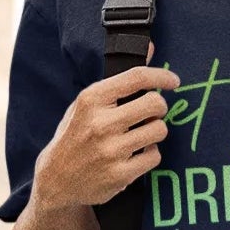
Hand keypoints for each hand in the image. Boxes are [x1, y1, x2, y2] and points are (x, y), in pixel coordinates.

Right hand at [35, 41, 179, 209]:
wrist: (56, 180)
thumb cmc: (75, 135)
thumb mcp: (86, 104)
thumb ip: (119, 79)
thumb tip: (150, 49)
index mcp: (91, 100)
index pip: (137, 78)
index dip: (161, 76)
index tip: (173, 80)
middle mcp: (101, 124)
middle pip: (155, 104)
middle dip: (159, 107)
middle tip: (152, 112)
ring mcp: (111, 151)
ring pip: (159, 130)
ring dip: (154, 131)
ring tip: (140, 134)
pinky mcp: (121, 175)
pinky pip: (155, 156)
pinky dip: (149, 154)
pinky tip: (135, 154)